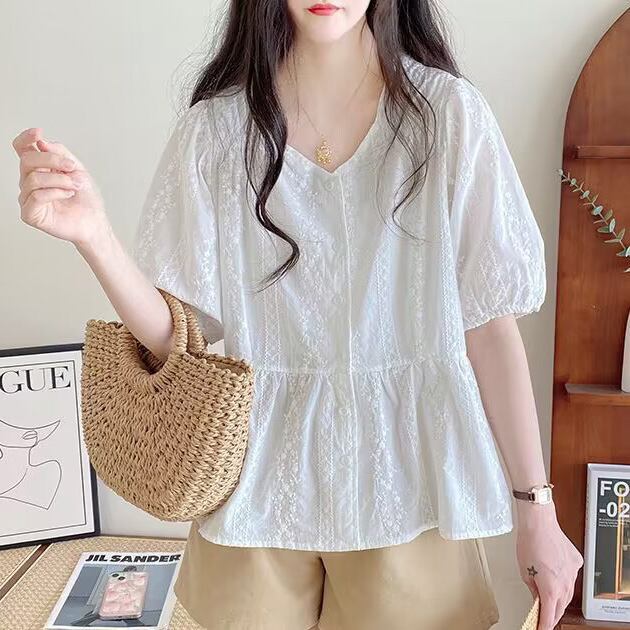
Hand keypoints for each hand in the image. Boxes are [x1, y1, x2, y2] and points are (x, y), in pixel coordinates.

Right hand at [12, 127, 110, 246]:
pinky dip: (56, 192)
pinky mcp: (30, 214)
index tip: (39, 133)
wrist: (94, 222)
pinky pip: (37, 196)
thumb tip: (41, 142)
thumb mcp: (77, 169)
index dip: (26, 138)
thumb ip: (60, 153)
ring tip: (75, 186)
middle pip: (27, 160)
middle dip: (52, 160)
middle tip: (72, 167)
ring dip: (60, 180)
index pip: (22, 149)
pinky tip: (68, 194)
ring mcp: (27, 198)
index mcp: (39, 169)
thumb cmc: (86, 198)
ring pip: (33, 178)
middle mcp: (29, 182)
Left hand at [515, 501, 583, 629]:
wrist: (539, 523)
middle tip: (543, 616)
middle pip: (560, 606)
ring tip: (549, 597)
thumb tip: (536, 596)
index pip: (549, 616)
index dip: (544, 625)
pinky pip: (570, 576)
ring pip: (567, 593)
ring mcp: (573, 573)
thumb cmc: (528, 543)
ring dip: (558, 596)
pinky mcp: (576, 563)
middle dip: (551, 612)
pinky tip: (555, 573)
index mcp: (551, 590)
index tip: (540, 628)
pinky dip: (563, 578)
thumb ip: (532, 588)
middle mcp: (565, 584)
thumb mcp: (524, 571)